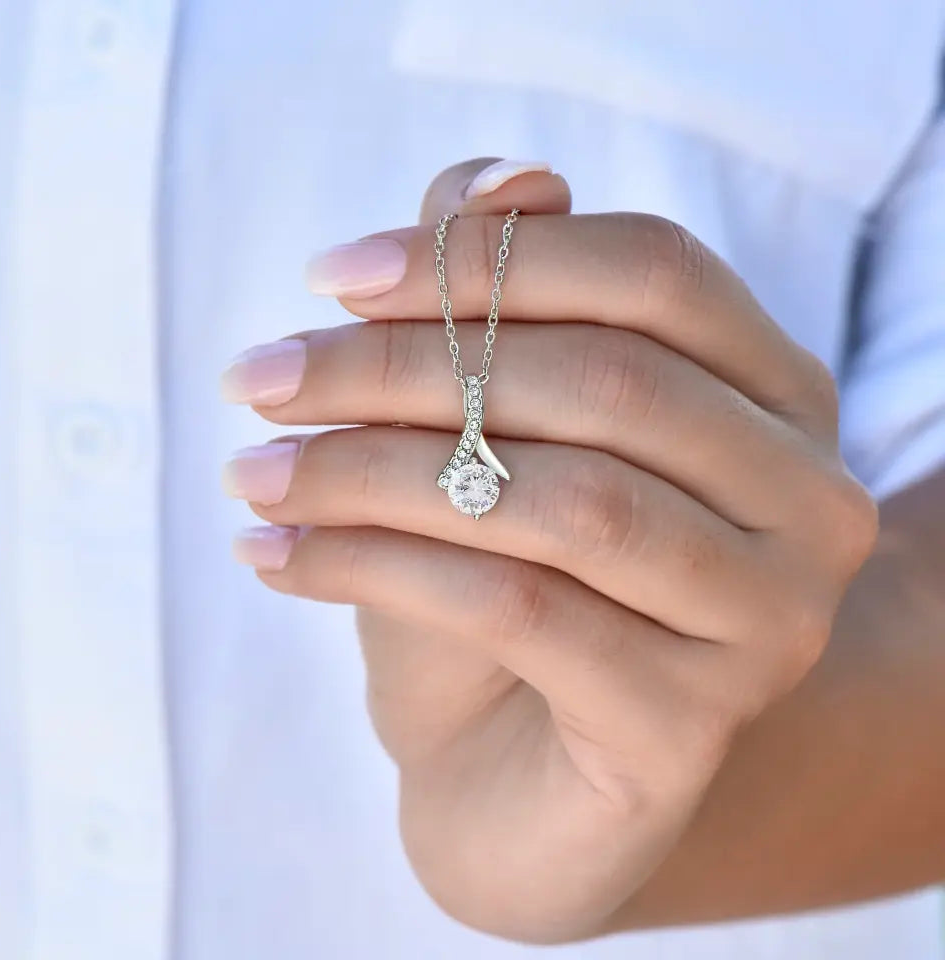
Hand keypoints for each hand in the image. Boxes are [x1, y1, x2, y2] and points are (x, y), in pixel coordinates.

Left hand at [221, 159, 878, 942]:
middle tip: (258, 381)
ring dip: (372, 472)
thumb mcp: (494, 429)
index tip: (328, 278)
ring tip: (254, 473)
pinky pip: (518, 613)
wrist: (516, 769)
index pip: (656, 274)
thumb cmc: (507, 579)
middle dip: (401, 368)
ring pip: (561, 500)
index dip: (492, 258)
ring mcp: (769, 622)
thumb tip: (509, 176)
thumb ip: (502, 295)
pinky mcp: (689, 729)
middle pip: (605, 382)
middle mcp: (806, 504)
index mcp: (775, 397)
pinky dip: (374, 570)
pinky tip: (276, 558)